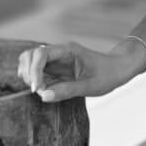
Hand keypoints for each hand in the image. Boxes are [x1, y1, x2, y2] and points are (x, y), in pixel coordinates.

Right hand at [17, 40, 139, 102]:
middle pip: (30, 55)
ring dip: (28, 76)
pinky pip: (36, 70)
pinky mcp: (55, 68)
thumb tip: (43, 96)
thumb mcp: (91, 85)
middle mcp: (59, 52)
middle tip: (37, 89)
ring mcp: (56, 59)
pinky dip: (33, 79)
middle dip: (27, 72)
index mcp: (69, 50)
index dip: (34, 71)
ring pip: (30, 61)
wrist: (118, 67)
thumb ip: (68, 90)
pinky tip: (42, 89)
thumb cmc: (108, 74)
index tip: (37, 89)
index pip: (41, 54)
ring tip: (40, 90)